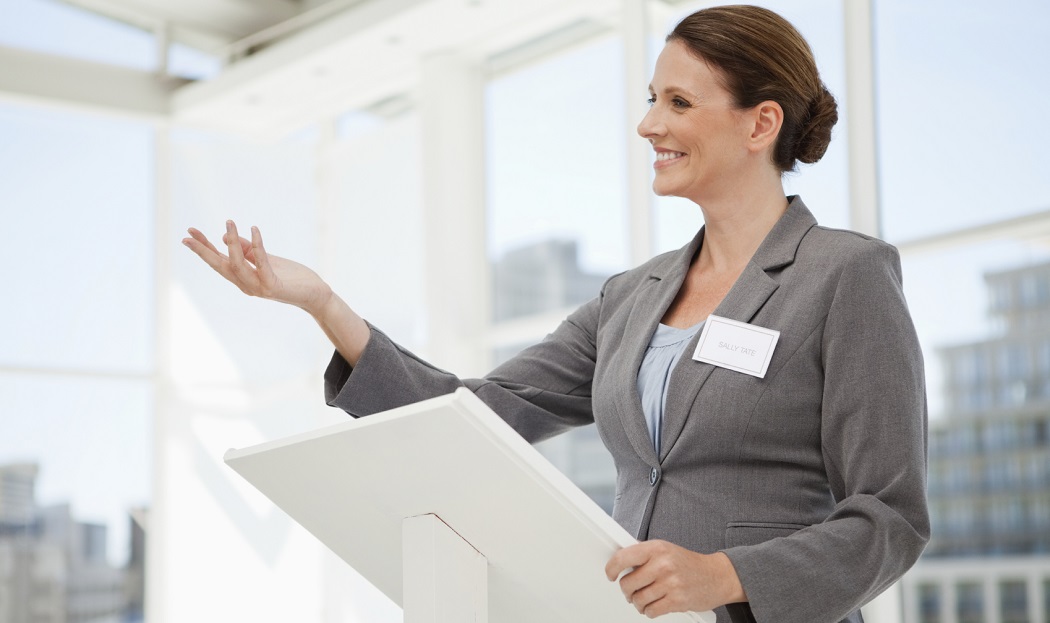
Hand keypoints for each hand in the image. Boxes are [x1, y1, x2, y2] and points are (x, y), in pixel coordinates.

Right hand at [182, 221, 332, 315]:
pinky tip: (255, 230)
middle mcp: (246, 285)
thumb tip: (225, 236)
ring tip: (229, 222)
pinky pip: (262, 263)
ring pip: (237, 265)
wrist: (315, 294)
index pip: (219, 261)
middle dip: (203, 250)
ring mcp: (258, 288)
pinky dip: (257, 246)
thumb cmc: (291, 277)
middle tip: (188, 235)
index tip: (189, 232)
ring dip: (232, 243)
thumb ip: (248, 250)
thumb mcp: (267, 259)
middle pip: (220, 266)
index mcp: (243, 278)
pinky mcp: (273, 287)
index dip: (204, 247)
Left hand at [605, 540, 745, 617]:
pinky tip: (654, 605)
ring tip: (644, 598)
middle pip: (628, 583)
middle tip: (631, 591)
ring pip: (638, 600)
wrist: (717, 576)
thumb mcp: (666, 550)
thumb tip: (620, 562)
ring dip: (638, 603)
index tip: (611, 574)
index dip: (612, 568)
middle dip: (627, 590)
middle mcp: (663, 564)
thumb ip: (644, 555)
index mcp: (657, 548)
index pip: (624, 557)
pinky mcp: (677, 600)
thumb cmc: (689, 563)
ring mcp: (670, 583)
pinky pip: (651, 611)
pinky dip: (649, 611)